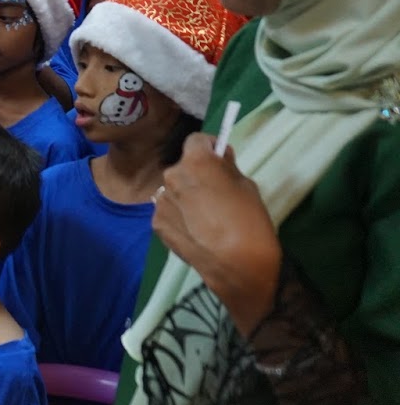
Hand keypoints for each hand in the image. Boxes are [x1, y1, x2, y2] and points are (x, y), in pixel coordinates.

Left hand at [153, 134, 282, 331]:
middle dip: (196, 174)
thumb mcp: (246, 185)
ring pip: (173, 191)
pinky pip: (168, 212)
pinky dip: (179, 216)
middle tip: (214, 192)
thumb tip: (218, 158)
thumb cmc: (248, 220)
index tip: (219, 158)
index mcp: (195, 162)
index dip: (209, 147)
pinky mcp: (156, 224)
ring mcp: (160, 202)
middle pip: (182, 168)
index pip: (196, 140)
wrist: (236, 264)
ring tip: (205, 217)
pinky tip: (195, 231)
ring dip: (185, 196)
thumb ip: (226, 168)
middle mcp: (171, 177)